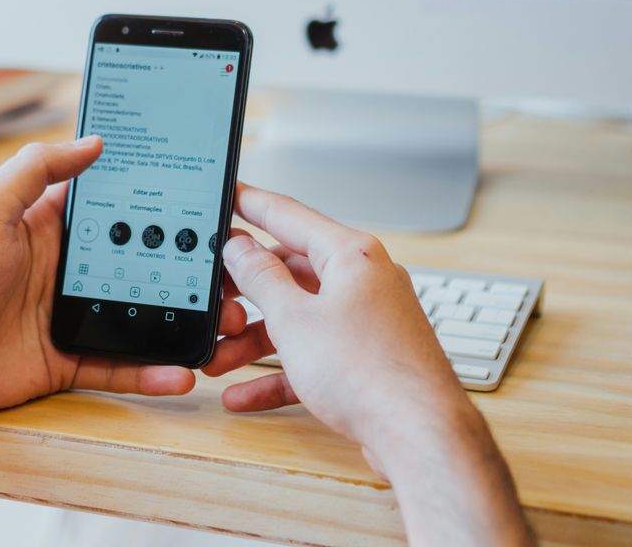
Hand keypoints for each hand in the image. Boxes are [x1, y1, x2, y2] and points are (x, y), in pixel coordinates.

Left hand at [0, 137, 242, 422]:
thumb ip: (37, 169)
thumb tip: (93, 140)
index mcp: (49, 226)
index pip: (114, 205)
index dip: (155, 199)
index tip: (201, 194)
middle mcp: (64, 268)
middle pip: (138, 260)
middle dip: (184, 263)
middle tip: (229, 265)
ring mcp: (68, 315)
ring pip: (139, 314)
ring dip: (179, 319)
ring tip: (220, 320)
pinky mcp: (66, 360)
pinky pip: (119, 366)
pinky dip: (151, 371)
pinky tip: (181, 371)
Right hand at [205, 183, 466, 449]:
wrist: (419, 436)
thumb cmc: (372, 374)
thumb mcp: (293, 319)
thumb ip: (260, 278)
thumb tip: (241, 248)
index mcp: (352, 255)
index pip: (289, 215)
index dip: (251, 204)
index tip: (229, 194)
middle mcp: (365, 281)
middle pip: (290, 272)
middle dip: (244, 294)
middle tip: (212, 300)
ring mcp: (368, 320)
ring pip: (299, 318)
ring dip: (255, 340)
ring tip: (219, 360)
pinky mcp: (367, 358)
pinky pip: (313, 355)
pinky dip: (280, 370)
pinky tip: (245, 393)